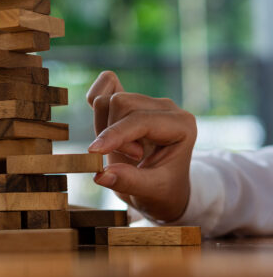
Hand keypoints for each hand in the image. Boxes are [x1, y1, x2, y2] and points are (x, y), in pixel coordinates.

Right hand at [86, 71, 196, 221]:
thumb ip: (129, 181)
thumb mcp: (151, 191)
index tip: (94, 151)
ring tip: (122, 149)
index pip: (140, 119)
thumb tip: (100, 174)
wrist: (163, 188)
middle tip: (129, 158)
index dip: (115, 134)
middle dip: (112, 132)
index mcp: (181, 125)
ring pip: (109, 99)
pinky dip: (96, 99)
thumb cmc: (162, 190)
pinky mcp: (130, 101)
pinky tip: (103, 124)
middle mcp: (165, 107)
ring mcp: (147, 101)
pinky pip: (106, 84)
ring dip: (104, 127)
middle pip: (121, 103)